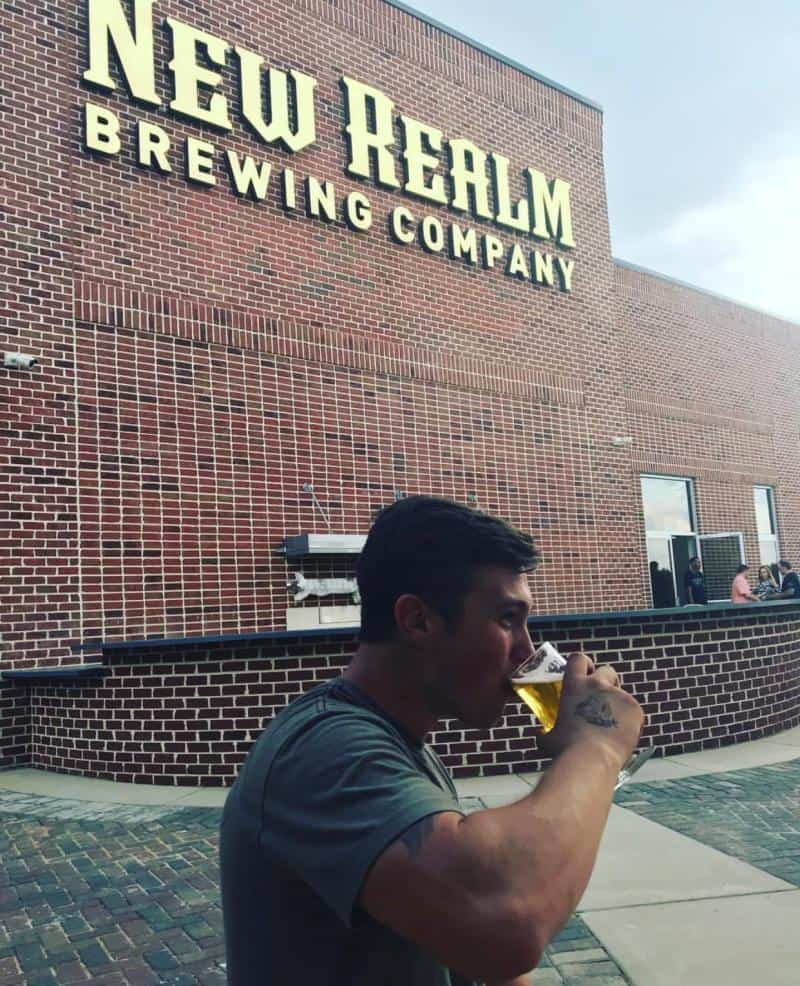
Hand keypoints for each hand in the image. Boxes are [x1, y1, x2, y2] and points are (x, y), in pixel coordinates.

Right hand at [537, 652, 643, 769]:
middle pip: (607, 670)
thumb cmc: (567, 749)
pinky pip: (634, 711)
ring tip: (612, 727)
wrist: (593, 759)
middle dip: (607, 681)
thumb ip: (546, 731)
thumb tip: (540, 735)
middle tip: (602, 699)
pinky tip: (622, 736)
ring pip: (621, 694)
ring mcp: (619, 695)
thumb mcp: (548, 738)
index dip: (583, 664)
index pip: (578, 659)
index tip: (584, 674)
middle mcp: (598, 685)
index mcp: (575, 685)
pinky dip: (630, 721)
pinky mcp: (635, 708)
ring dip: (617, 705)